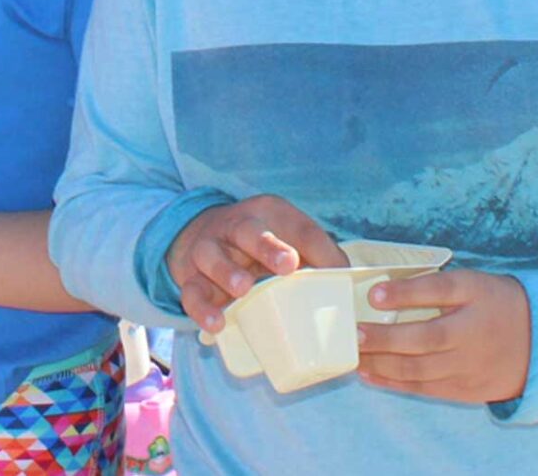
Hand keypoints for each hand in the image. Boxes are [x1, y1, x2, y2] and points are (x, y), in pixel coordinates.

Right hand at [164, 195, 346, 332]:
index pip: (296, 226)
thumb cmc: (260, 241)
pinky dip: (201, 308)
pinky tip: (216, 323)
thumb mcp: (291, 236)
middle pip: (249, 230)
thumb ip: (321, 255)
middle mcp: (236, 226)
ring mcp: (209, 249)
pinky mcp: (190, 277)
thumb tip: (347, 283)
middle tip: (287, 265)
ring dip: (227, 271)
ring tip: (243, 290)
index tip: (310, 261)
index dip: (309, 245)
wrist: (201, 233)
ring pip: (211, 255)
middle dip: (268, 246)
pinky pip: (191, 292)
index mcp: (268, 213)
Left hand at [356, 269, 532, 404]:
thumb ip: (436, 284)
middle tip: (355, 333)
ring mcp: (469, 365)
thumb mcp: (473, 283)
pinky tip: (368, 373)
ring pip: (420, 369)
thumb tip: (383, 288)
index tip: (374, 293)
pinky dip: (393, 382)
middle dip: (387, 338)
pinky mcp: (464, 389)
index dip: (406, 293)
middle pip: (427, 338)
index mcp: (476, 295)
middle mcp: (473, 331)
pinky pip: (424, 388)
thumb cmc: (493, 304)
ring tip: (354, 354)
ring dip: (382, 363)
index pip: (440, 290)